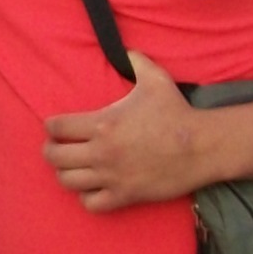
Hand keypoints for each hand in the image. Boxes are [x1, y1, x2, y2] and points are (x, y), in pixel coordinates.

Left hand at [44, 53, 205, 210]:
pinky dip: (87, 197)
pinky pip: (91, 204)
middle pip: (54, 157)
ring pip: (68, 181)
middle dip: (51, 151)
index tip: (55, 127)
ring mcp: (112, 176)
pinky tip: (93, 186)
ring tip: (73, 167)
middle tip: (58, 147)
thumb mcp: (154, 78)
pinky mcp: (125, 196)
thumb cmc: (176, 111)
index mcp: (102, 123)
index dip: (51, 127)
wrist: (201, 146)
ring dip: (66, 173)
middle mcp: (102, 152)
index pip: (56, 128)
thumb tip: (126, 49)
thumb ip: (134, 60)